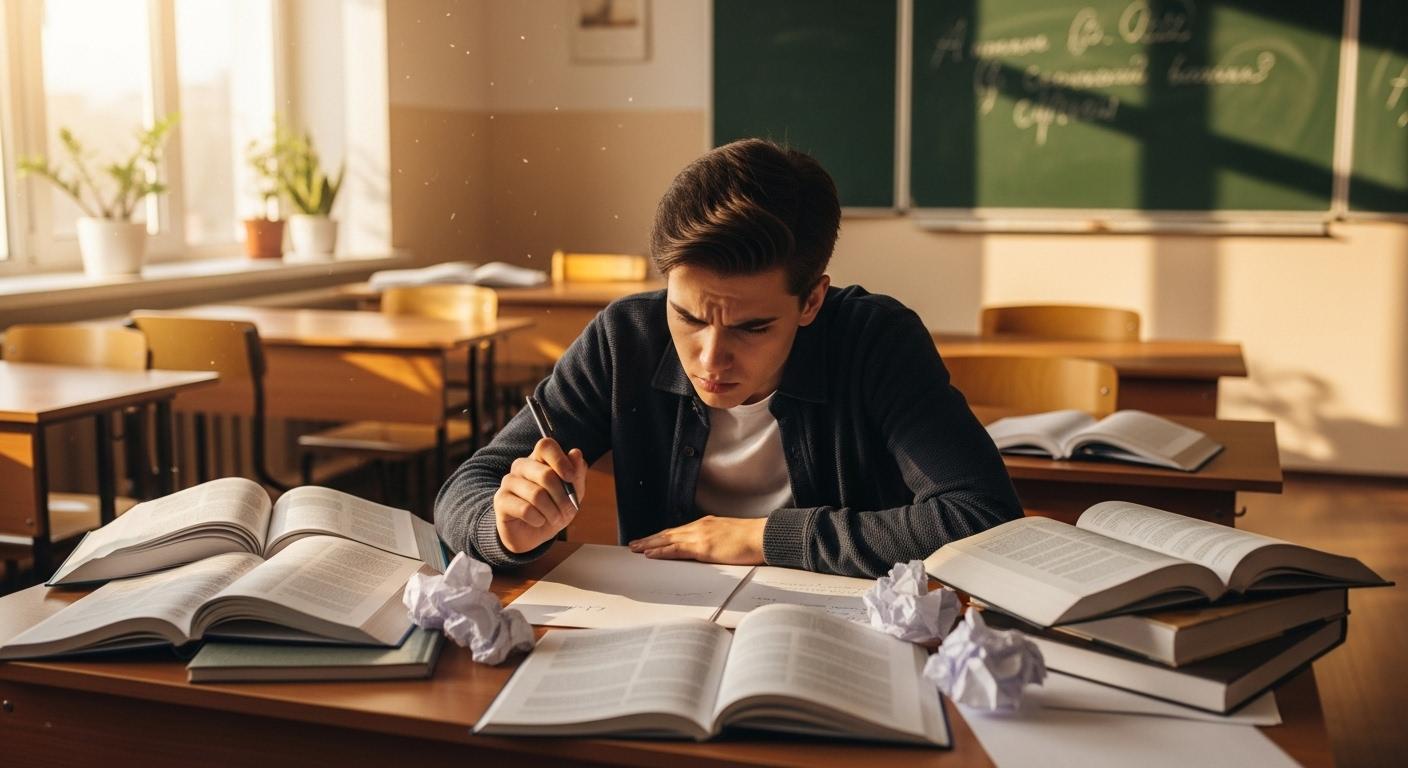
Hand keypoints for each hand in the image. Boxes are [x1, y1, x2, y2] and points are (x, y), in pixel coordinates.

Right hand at [494, 438, 586, 553]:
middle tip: (568, 510)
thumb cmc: (554, 509)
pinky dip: (538, 519)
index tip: (570, 478)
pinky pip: (526, 510)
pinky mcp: (500, 500)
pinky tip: (538, 521)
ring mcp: (509, 481)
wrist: (534, 534)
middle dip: (563, 497)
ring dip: (552, 512)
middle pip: (546, 474)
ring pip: (537, 495)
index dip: (560, 460)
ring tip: (555, 518)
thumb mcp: (573, 494)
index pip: (545, 445)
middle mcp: (521, 466)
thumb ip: (576, 474)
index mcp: (539, 459)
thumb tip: (575, 453)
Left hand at [628, 516, 766, 564]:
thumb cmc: (753, 539)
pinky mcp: (703, 547)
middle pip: (668, 533)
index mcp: (707, 525)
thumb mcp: (731, 537)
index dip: (662, 536)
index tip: (651, 540)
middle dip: (650, 539)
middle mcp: (700, 527)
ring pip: (667, 540)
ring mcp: (700, 536)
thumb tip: (715, 550)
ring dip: (649, 545)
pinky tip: (650, 554)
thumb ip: (719, 541)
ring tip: (635, 549)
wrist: (763, 536)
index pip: (679, 531)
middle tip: (634, 544)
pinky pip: (676, 550)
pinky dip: (661, 552)